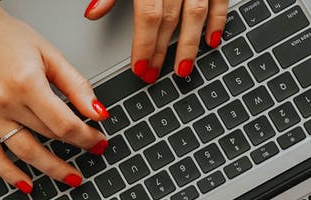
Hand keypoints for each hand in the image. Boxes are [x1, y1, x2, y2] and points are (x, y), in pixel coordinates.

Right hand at [0, 0, 108, 190]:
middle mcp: (4, 102)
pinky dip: (9, 174)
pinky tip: (25, 184)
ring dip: (50, 169)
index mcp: (26, 83)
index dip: (86, 137)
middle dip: (74, 148)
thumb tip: (98, 112)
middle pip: (48, 137)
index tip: (98, 140)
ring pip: (24, 152)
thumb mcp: (49, 53)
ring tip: (68, 176)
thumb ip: (76, 85)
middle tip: (91, 154)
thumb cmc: (3, 36)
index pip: (64, 123)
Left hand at [85, 0, 228, 81]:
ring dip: (190, 45)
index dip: (145, 45)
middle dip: (162, 51)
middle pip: (171, 20)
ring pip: (197, 14)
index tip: (140, 67)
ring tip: (183, 69)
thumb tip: (92, 14)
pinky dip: (218, 21)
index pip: (149, 17)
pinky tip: (212, 41)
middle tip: (154, 75)